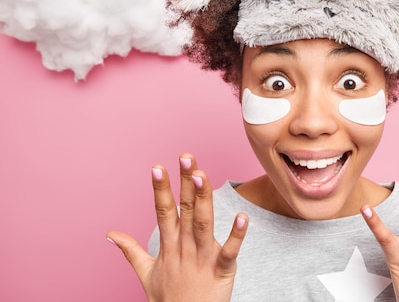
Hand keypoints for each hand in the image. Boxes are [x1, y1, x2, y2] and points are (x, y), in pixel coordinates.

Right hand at [107, 153, 247, 301]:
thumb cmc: (168, 300)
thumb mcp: (145, 273)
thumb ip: (131, 250)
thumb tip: (110, 234)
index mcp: (168, 247)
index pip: (164, 212)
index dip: (161, 189)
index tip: (158, 167)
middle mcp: (184, 249)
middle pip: (184, 211)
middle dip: (185, 183)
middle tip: (186, 157)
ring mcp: (203, 260)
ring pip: (203, 224)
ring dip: (203, 199)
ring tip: (202, 175)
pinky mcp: (222, 271)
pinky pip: (230, 252)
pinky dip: (237, 235)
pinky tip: (242, 216)